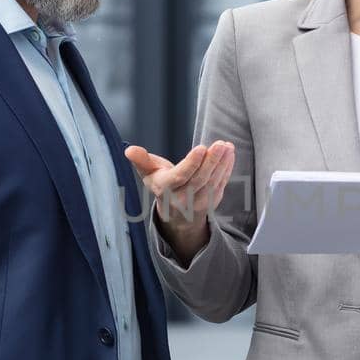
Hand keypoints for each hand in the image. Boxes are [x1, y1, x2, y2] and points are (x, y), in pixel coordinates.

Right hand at [123, 141, 235, 260]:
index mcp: (165, 189)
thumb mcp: (149, 174)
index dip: (192, 163)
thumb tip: (129, 150)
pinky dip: (227, 169)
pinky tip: (230, 154)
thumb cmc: (162, 186)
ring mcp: (198, 203)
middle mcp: (182, 199)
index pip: (180, 177)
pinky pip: (221, 184)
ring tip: (227, 147)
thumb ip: (142, 161)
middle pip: (199, 179)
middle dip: (211, 161)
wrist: (176, 215)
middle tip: (220, 145)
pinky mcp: (211, 202)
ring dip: (222, 164)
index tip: (202, 148)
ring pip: (212, 182)